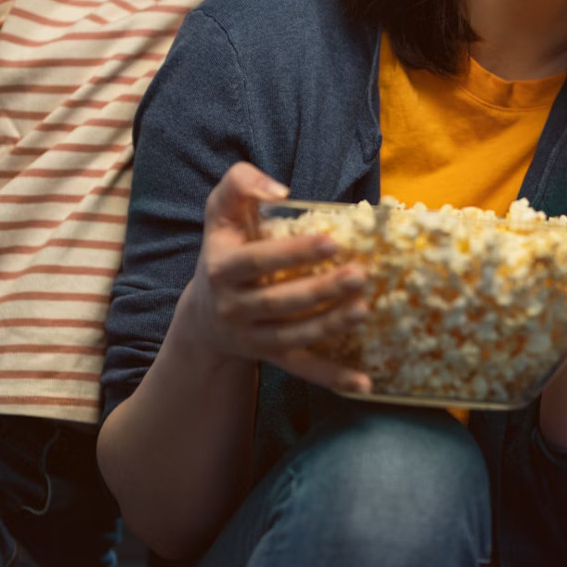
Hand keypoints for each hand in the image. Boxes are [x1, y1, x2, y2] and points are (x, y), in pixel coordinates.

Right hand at [178, 162, 372, 394]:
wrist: (202, 315)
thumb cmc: (223, 249)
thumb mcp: (220, 213)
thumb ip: (240, 184)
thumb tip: (280, 191)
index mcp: (222, 269)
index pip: (256, 262)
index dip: (292, 253)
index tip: (331, 241)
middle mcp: (233, 307)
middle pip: (279, 301)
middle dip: (320, 290)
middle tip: (359, 275)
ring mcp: (252, 337)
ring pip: (293, 335)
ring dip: (330, 325)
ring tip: (364, 308)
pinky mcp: (272, 357)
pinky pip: (303, 369)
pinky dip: (333, 378)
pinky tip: (364, 383)